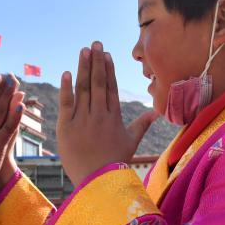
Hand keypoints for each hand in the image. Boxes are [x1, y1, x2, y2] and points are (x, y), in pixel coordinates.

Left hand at [57, 41, 156, 185]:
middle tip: (95, 43)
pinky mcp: (67, 127)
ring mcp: (83, 120)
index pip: (111, 88)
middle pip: (98, 83)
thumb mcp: (130, 143)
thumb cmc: (114, 163)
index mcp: (114, 117)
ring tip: (83, 50)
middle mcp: (100, 115)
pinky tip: (67, 73)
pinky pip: (67, 103)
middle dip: (97, 62)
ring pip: (84, 89)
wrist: (97, 182)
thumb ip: (141, 126)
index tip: (107, 54)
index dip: (109, 70)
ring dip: (83, 68)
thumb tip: (157, 113)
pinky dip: (67, 88)